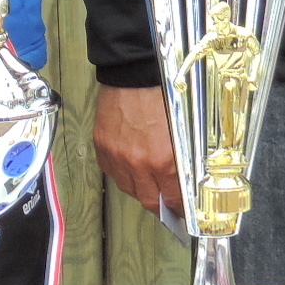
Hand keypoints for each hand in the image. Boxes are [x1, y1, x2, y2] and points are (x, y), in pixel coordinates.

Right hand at [93, 84, 184, 215]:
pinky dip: (121, 174)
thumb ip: (180, 162)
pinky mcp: (102, 148)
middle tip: (165, 205)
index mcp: (162, 160)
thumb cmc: (159, 95)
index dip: (178, 207)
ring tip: (148, 184)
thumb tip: (181, 183)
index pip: (172, 198)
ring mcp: (117, 157)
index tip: (180, 209)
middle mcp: (137, 163)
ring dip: (140, 190)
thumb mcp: (181, 133)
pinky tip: (129, 167)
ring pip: (128, 189)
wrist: (134, 75)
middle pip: (148, 200)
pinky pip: (111, 172)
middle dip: (159, 205)